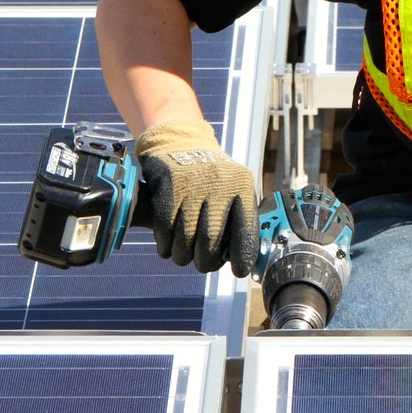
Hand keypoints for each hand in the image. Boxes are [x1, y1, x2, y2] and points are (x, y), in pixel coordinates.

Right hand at [135, 118, 258, 277]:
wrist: (180, 142)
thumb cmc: (210, 177)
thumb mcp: (233, 188)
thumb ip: (238, 219)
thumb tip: (244, 259)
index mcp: (242, 186)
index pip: (246, 229)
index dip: (243, 255)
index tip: (238, 270)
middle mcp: (220, 183)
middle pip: (211, 241)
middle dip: (205, 261)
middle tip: (203, 263)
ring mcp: (193, 184)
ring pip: (186, 239)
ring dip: (183, 255)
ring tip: (183, 254)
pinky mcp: (168, 185)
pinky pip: (165, 229)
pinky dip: (165, 245)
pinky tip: (167, 246)